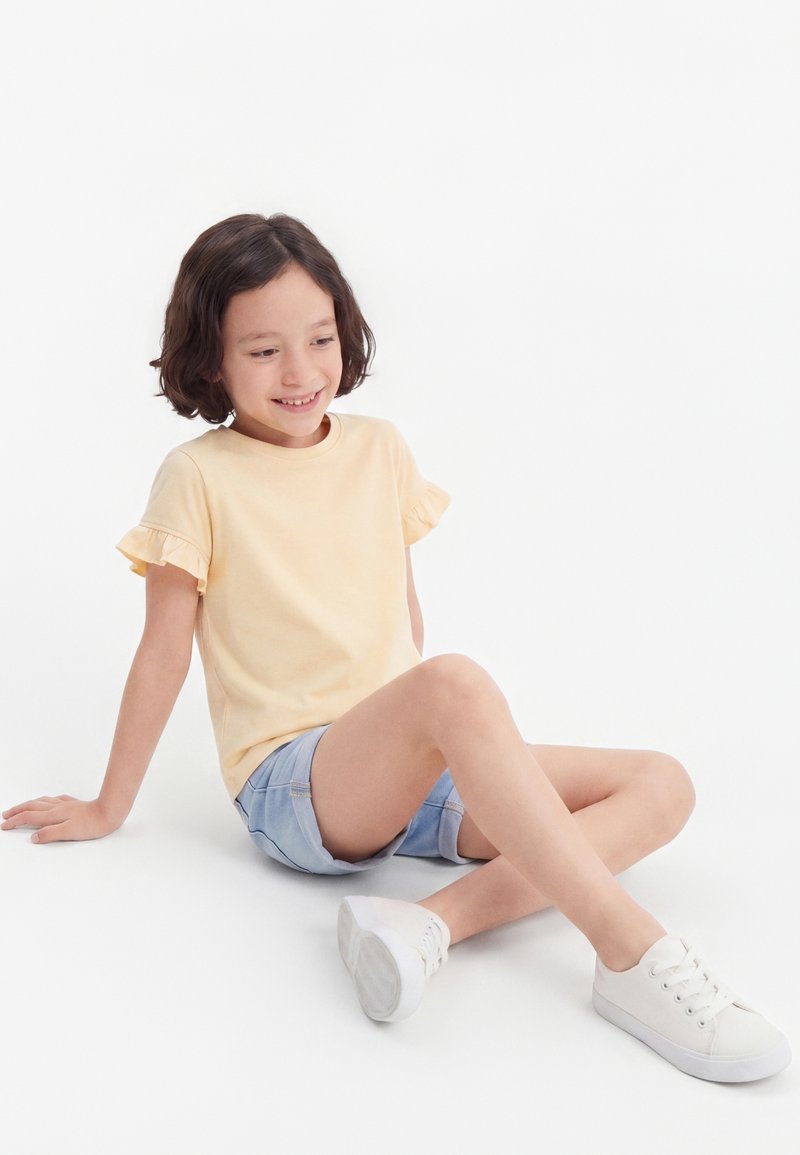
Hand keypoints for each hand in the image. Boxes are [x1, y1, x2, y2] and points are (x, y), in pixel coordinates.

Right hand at [1, 796, 120, 843]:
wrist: (110, 811)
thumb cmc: (92, 824)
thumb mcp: (69, 833)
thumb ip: (50, 834)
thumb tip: (33, 837)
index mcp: (53, 815)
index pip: (28, 817)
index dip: (14, 821)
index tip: (4, 826)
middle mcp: (57, 807)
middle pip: (31, 806)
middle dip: (17, 811)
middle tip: (5, 815)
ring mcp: (65, 804)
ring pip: (42, 801)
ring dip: (28, 804)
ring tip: (21, 807)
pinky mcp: (74, 804)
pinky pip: (55, 800)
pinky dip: (46, 801)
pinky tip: (48, 802)